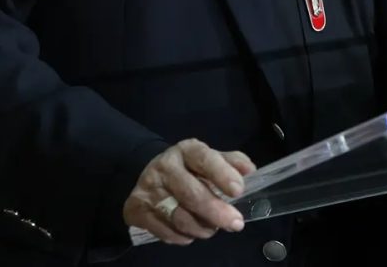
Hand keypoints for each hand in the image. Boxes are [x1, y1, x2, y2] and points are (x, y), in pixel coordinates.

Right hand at [123, 138, 255, 244]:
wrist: (149, 174)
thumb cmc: (188, 168)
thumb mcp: (209, 158)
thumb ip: (230, 162)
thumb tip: (250, 170)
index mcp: (186, 150)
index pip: (205, 159)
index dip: (222, 174)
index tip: (238, 191)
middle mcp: (164, 166)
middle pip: (191, 193)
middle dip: (216, 212)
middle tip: (235, 224)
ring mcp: (148, 189)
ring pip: (178, 216)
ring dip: (201, 228)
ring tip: (213, 229)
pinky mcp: (136, 210)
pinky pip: (164, 231)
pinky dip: (182, 236)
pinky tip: (191, 233)